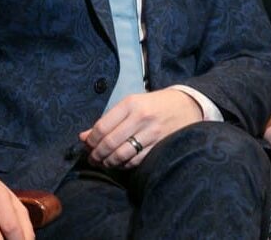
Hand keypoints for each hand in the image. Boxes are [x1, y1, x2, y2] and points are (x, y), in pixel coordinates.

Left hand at [79, 88, 202, 168]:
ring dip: (109, 162)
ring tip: (105, 162)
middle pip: (110, 142)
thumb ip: (108, 120)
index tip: (87, 145)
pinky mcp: (160, 145)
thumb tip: (83, 137)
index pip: (102, 126)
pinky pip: (136, 161)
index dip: (91, 140)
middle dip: (97, 154)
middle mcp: (141, 117)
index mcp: (130, 104)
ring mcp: (152, 133)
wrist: (188, 105)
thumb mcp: (131, 104)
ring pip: (122, 154)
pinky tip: (120, 163)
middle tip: (93, 158)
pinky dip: (124, 165)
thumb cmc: (154, 104)